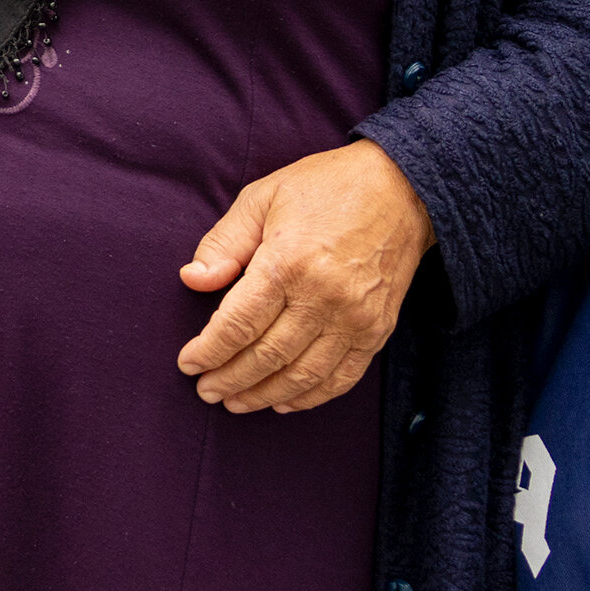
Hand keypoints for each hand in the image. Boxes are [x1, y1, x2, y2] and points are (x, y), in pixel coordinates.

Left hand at [177, 140, 434, 413]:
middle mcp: (324, 297)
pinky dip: (312, 396)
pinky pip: (343, 376)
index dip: (209, 350)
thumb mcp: (261, 198)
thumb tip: (192, 280)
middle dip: (230, 379)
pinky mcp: (379, 329)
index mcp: (288, 263)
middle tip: (206, 392)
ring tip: (236, 403)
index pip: (238, 324)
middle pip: (267, 355)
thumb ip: (224, 243)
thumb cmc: (323, 188)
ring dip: (266, 395)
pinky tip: (285, 402)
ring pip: (303, 374)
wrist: (402, 190)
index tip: (187, 364)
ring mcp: (356, 318)